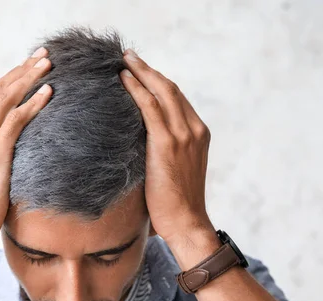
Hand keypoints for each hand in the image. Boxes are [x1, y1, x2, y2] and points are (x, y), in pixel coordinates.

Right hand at [0, 48, 51, 256]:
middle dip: (22, 69)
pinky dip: (32, 104)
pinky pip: (15, 120)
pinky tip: (48, 93)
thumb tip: (18, 155)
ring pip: (6, 98)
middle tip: (43, 54)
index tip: (29, 66)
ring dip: (28, 78)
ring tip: (48, 64)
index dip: (11, 78)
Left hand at [120, 49, 218, 257]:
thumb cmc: (175, 203)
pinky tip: (123, 79)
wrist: (186, 223)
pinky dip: (136, 89)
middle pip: (170, 88)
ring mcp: (184, 135)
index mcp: (199, 134)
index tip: (139, 70)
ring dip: (140, 72)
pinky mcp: (168, 144)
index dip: (157, 81)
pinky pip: (150, 107)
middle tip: (128, 56)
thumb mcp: (175, 170)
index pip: (176, 98)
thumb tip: (138, 143)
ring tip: (122, 60)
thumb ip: (164, 151)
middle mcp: (195, 129)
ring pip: (161, 91)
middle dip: (148, 69)